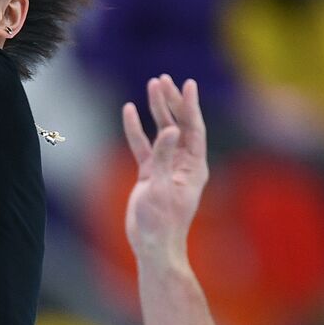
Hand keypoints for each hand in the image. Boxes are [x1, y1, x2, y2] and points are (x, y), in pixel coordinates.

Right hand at [121, 74, 207, 262]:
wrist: (152, 245)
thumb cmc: (161, 222)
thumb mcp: (161, 188)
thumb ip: (164, 157)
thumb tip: (170, 130)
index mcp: (193, 166)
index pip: (194, 128)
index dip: (190, 105)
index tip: (188, 84)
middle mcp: (183, 163)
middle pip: (179, 124)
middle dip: (171, 102)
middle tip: (163, 79)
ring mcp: (166, 167)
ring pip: (162, 131)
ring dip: (157, 110)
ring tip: (151, 85)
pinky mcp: (150, 173)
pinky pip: (144, 146)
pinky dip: (137, 130)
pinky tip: (130, 111)